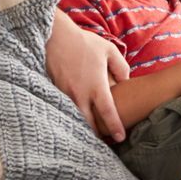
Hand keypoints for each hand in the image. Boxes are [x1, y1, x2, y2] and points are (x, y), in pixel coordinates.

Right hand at [45, 11, 129, 140]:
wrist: (56, 37)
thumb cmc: (85, 43)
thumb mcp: (109, 50)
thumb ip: (121, 67)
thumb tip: (125, 81)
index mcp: (97, 86)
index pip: (108, 113)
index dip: (115, 127)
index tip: (120, 138)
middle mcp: (81, 94)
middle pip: (89, 124)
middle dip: (97, 134)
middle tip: (105, 142)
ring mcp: (66, 95)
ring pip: (75, 118)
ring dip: (83, 126)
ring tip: (91, 133)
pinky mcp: (55, 92)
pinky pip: (65, 109)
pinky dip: (71, 116)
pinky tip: (75, 118)